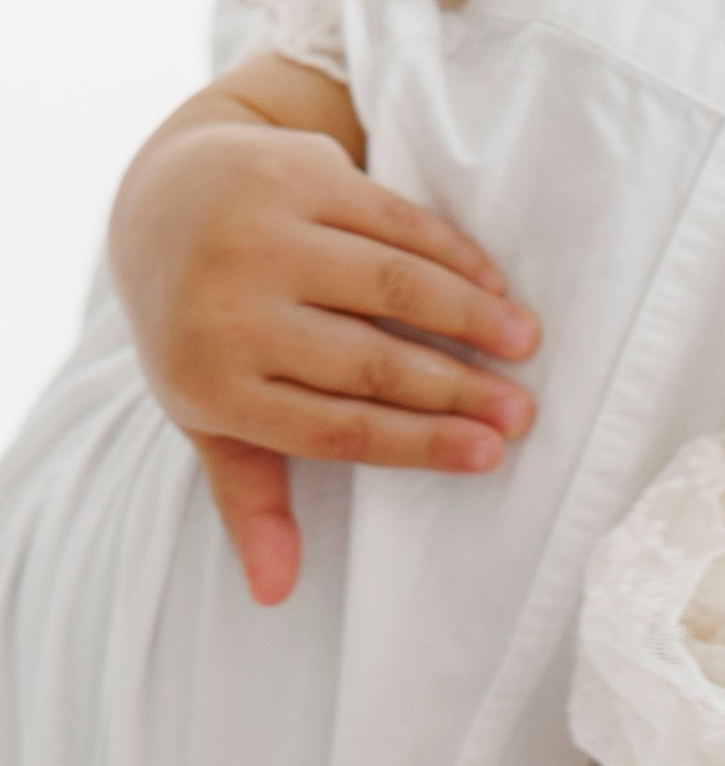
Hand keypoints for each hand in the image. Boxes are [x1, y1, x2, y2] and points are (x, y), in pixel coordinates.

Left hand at [109, 68, 539, 608]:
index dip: (422, 443)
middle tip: (523, 412)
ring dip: (470, 315)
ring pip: (391, 284)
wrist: (161, 199)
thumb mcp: (209, 412)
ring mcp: (257, 233)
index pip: (337, 426)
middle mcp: (227, 306)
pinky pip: (392, 218)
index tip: (491, 454)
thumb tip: (273, 593)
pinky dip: (452, 253)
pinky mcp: (289, 173)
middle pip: (370, 361)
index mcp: (209, 382)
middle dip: (459, 390)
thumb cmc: (202, 326)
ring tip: (523, 343)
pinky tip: (492, 281)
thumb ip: (249, 496)